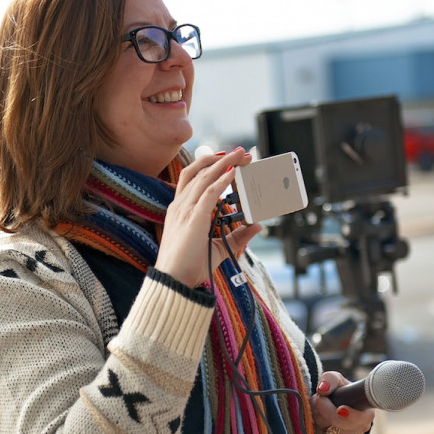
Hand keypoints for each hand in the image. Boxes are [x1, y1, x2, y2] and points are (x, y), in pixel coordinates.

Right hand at [155, 148, 262, 287]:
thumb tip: (258, 226)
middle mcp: (180, 206)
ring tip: (239, 155)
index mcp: (181, 210)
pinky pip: (208, 192)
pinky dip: (221, 180)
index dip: (209, 165)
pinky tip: (233, 172)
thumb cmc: (190, 265)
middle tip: (238, 152)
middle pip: (198, 171)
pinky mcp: (193, 217)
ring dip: (223, 163)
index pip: (193, 178)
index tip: (226, 159)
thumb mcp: (219, 247)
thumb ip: (238, 236)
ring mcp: (185, 210)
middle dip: (219, 158)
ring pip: (203, 176)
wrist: (175, 280)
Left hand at [310, 371, 375, 433]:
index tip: (340, 409)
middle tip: (319, 397)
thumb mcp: (336, 379)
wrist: (337, 404)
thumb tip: (322, 390)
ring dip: (318, 415)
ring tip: (320, 405)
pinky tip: (319, 415)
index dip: (351, 415)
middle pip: (337, 421)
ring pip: (326, 428)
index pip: (361, 418)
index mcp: (367, 413)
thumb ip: (330, 380)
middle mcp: (362, 428)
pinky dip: (316, 424)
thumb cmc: (339, 390)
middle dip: (323, 407)